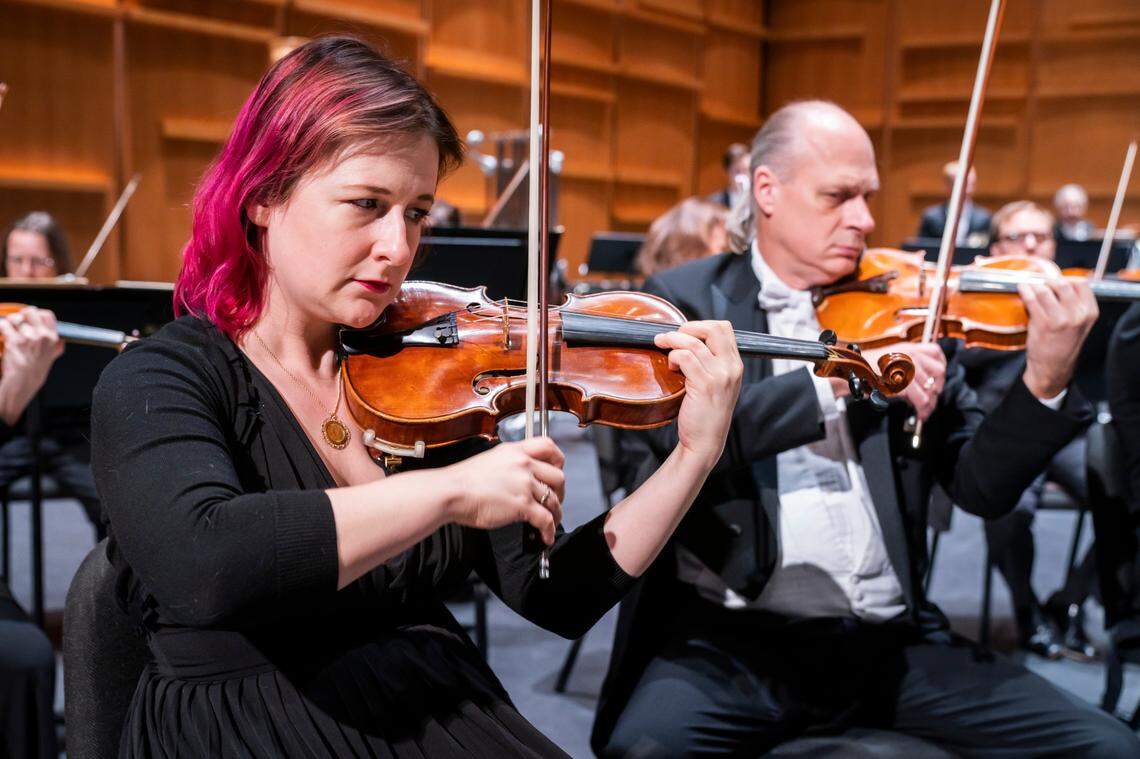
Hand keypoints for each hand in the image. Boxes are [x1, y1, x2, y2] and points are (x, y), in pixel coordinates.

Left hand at [0, 308, 62, 424]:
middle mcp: (42, 337)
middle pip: (31, 312)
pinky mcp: (14, 341)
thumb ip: (56, 347)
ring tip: (9, 328)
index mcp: (53, 339)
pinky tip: (4, 332)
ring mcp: (28, 338)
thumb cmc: (34, 372)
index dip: (37, 313)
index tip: (31, 317)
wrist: (23, 383)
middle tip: (18, 321)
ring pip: (16, 318)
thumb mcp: (51, 358)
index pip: (47, 315)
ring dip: (10, 321)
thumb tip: (59, 340)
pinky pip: (5, 325)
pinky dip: (2, 327)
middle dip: (22, 315)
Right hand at [444, 436, 564, 545]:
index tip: (558, 469)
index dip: (558, 460)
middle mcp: (523, 465)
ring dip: (557, 513)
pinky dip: (549, 530)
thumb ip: (509, 465)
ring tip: (553, 521)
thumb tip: (520, 477)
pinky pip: (546, 519)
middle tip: (554, 499)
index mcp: (515, 451)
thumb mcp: (490, 460)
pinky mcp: (522, 505)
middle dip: (560, 491)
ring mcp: (524, 484)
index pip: (549, 446)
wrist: (451, 492)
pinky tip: (545, 536)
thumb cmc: (463, 481)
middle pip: (558, 476)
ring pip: (554, 499)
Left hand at [654, 320, 742, 466]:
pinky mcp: (704, 385)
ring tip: (663, 348)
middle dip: (687, 327)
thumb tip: (687, 340)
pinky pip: (685, 358)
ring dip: (672, 341)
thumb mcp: (716, 384)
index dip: (701, 325)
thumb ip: (710, 362)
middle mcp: (731, 367)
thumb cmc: (705, 414)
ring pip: (693, 342)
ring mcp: (720, 376)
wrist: (705, 442)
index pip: (724, 328)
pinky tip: (671, 368)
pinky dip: (673, 357)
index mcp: (735, 364)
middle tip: (672, 337)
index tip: (686, 333)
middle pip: (712, 328)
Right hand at [864, 342, 945, 421]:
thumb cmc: (866, 368)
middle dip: (937, 387)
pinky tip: (919, 414)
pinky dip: (922, 409)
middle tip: (931, 396)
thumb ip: (907, 365)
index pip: (936, 351)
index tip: (938, 377)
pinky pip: (921, 400)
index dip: (941, 364)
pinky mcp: (904, 384)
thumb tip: (921, 384)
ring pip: (931, 388)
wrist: (852, 372)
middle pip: (938, 371)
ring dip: (930, 402)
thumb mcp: (890, 359)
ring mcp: (908, 368)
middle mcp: (911, 356)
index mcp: (909, 348)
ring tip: (924, 410)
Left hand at [1019, 278, 1096, 400]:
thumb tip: (1058, 282)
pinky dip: (1025, 291)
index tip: (1055, 282)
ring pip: (1044, 290)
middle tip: (1040, 284)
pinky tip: (1022, 289)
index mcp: (1090, 312)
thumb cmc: (1063, 343)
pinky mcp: (1043, 323)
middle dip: (1048, 282)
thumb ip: (1074, 304)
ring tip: (1029, 287)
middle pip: (1062, 284)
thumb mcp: (1079, 323)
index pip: (1081, 284)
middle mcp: (1078, 314)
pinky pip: (1031, 299)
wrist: (1054, 367)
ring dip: (1034, 286)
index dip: (1065, 279)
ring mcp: (1061, 319)